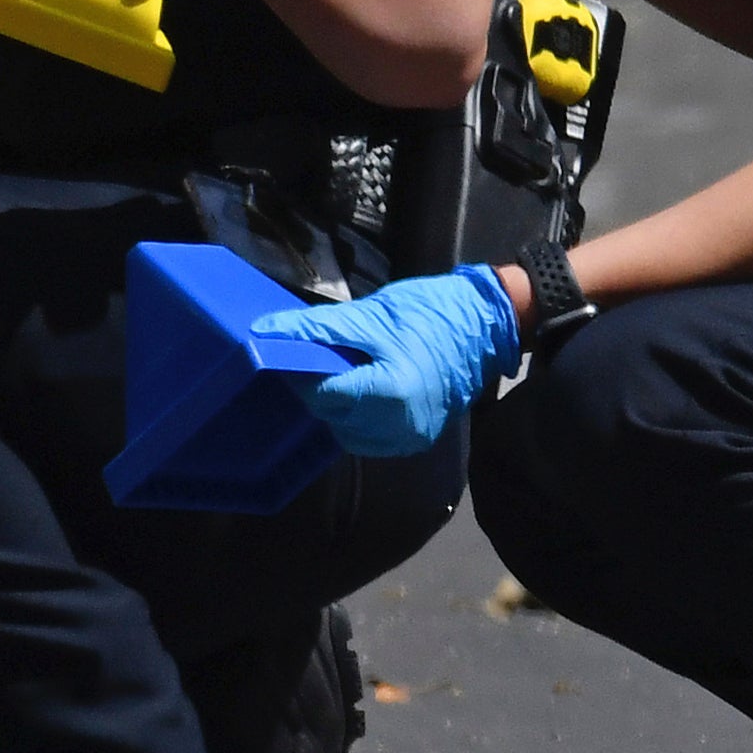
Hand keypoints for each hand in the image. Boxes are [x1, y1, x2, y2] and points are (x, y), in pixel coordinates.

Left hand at [253, 264, 518, 457]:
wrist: (486, 326)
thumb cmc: (429, 312)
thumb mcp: (371, 314)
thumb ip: (318, 328)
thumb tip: (266, 332)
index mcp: (390, 392)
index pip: (323, 394)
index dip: (301, 375)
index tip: (288, 355)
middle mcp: (400, 425)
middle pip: (333, 415)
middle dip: (317, 388)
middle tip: (313, 358)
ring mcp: (410, 437)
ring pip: (346, 432)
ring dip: (336, 405)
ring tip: (341, 372)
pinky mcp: (416, 440)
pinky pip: (369, 438)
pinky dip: (357, 418)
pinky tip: (362, 390)